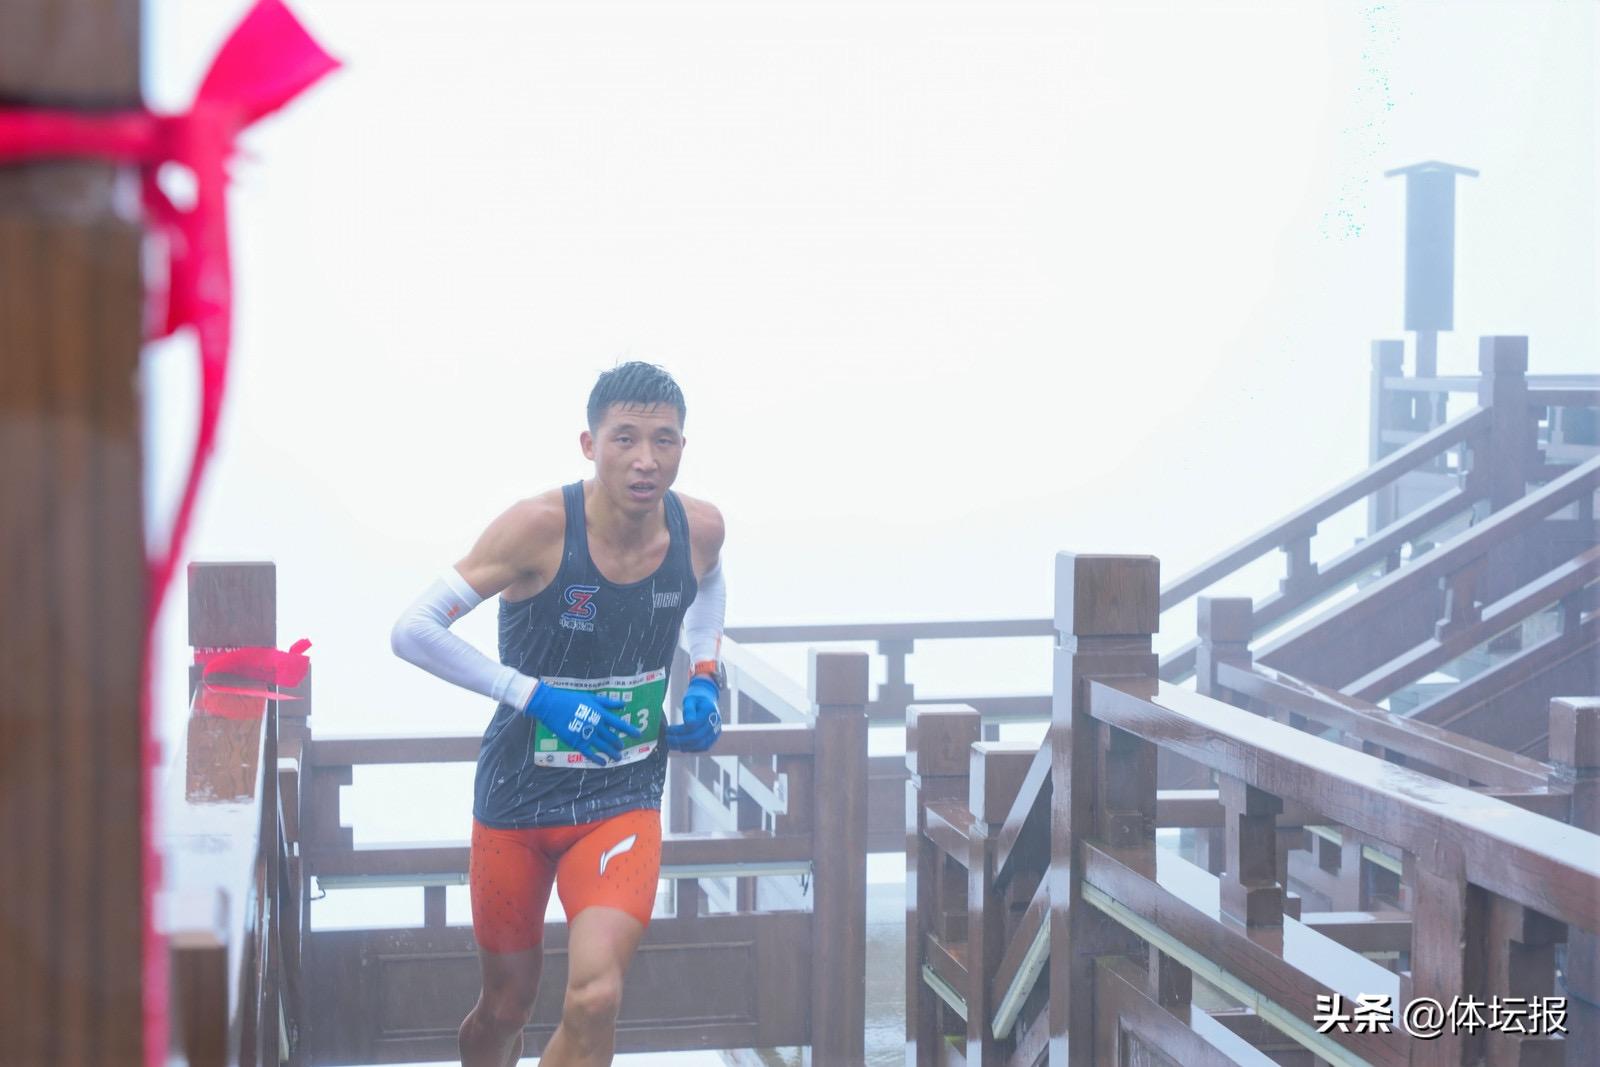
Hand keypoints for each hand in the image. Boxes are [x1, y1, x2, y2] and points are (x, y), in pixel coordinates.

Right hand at [522, 682, 639, 764]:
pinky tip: (603, 763)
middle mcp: (596, 726)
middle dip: (618, 743)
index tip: (639, 734)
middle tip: (622, 747)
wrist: (551, 706)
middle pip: (612, 737)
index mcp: (600, 714)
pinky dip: (597, 759)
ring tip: (618, 757)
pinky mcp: (576, 742)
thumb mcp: (591, 698)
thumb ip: (608, 703)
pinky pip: (589, 753)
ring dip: (612, 753)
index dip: (630, 730)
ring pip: (603, 747)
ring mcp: (586, 735)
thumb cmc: (571, 699)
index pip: (619, 724)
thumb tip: (623, 705)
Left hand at [666, 676, 720, 752]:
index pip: (694, 725)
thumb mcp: (690, 699)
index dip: (679, 730)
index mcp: (709, 711)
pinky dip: (691, 749)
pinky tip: (681, 747)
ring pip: (700, 745)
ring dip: (684, 747)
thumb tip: (687, 722)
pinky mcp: (713, 738)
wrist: (708, 699)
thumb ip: (689, 710)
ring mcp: (716, 731)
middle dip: (680, 740)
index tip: (668, 729)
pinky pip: (703, 747)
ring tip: (671, 744)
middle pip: (697, 737)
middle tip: (667, 739)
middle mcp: (715, 723)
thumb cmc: (697, 698)